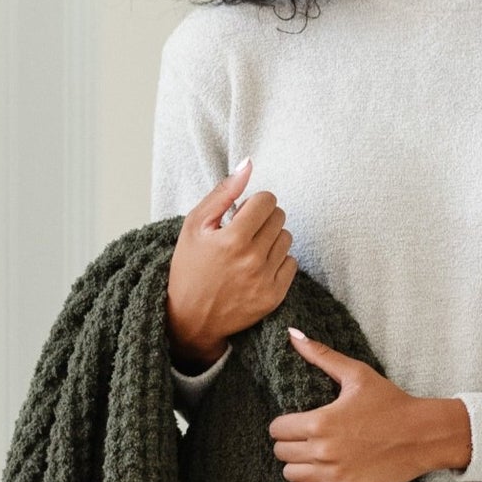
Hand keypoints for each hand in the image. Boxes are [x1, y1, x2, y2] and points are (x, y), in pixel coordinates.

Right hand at [167, 157, 296, 369]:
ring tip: (249, 251)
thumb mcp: (195, 225)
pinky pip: (291, 263)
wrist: (191, 318)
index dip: (254, 203)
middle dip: (263, 219)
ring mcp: (266, 280)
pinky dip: (277, 261)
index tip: (240, 214)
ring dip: (271, 239)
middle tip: (244, 232)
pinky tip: (257, 268)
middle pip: (280, 217)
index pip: (267, 200)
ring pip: (287, 239)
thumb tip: (249, 164)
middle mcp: (253, 260)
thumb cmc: (189, 267)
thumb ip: (223, 192)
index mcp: (233, 238)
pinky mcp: (274, 297)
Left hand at [269, 329, 472, 481]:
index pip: (277, 429)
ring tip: (313, 455)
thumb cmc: (391, 402)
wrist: (424, 435)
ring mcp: (334, 474)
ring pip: (291, 475)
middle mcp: (323, 451)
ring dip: (298, 465)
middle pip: (281, 452)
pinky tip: (320, 474)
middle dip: (290, 443)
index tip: (297, 422)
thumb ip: (321, 355)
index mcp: (320, 422)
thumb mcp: (357, 374)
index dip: (283, 424)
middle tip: (306, 437)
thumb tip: (292, 334)